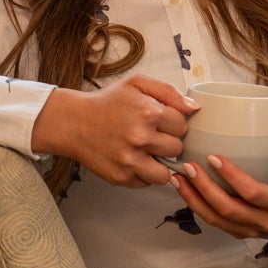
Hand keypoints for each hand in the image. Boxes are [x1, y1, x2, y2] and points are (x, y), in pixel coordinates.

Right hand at [31, 74, 198, 187]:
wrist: (74, 123)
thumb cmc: (108, 103)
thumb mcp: (136, 84)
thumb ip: (168, 91)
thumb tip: (194, 108)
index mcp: (148, 112)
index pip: (182, 126)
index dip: (172, 124)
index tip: (160, 122)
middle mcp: (140, 137)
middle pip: (177, 149)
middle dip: (167, 142)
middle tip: (151, 136)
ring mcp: (130, 160)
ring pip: (166, 173)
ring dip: (159, 164)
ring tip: (147, 153)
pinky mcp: (121, 177)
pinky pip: (146, 182)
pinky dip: (143, 174)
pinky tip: (133, 160)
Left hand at [171, 140, 267, 241]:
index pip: (253, 193)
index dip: (232, 176)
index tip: (214, 157)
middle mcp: (264, 222)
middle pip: (227, 209)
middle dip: (204, 188)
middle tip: (188, 166)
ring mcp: (248, 230)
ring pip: (215, 219)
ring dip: (193, 199)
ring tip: (177, 177)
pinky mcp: (236, 232)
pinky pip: (212, 221)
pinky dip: (195, 205)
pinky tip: (183, 187)